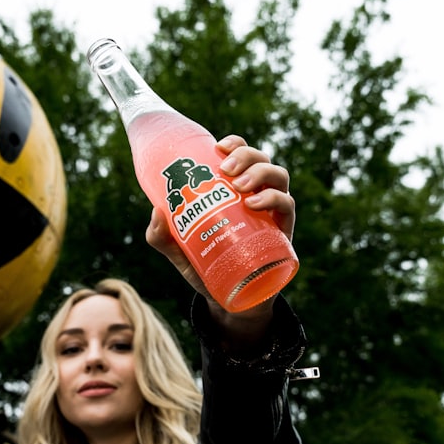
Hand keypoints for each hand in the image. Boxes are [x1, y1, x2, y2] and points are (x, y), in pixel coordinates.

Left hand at [145, 134, 295, 313]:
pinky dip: (274, 198)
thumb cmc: (207, 267)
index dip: (234, 144)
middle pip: (261, 158)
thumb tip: (155, 211)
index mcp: (235, 189)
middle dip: (245, 155)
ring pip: (278, 175)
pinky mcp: (283, 230)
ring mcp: (273, 210)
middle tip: (226, 170)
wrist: (230, 300)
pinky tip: (255, 204)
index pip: (241, 154)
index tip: (218, 147)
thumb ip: (161, 235)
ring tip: (240, 186)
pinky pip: (287, 204)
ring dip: (260, 172)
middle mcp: (257, 193)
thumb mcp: (179, 250)